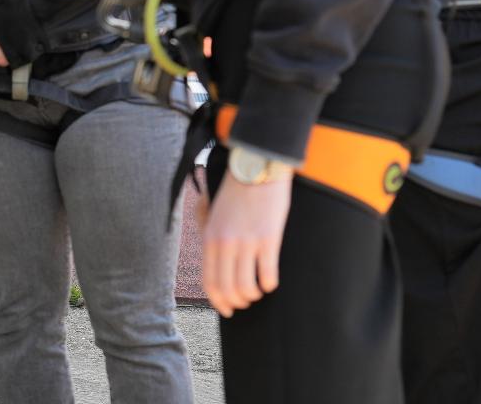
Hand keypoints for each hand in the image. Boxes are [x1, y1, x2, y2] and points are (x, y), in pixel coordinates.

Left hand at [203, 171, 292, 315]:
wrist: (256, 169)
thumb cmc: (236, 192)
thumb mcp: (213, 214)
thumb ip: (209, 235)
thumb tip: (211, 261)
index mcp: (209, 238)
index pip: (209, 281)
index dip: (218, 302)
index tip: (227, 311)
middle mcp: (224, 243)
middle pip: (227, 289)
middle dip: (237, 303)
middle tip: (246, 302)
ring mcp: (246, 242)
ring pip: (246, 287)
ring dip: (253, 295)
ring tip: (259, 291)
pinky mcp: (268, 239)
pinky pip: (267, 275)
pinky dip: (269, 285)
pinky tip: (271, 282)